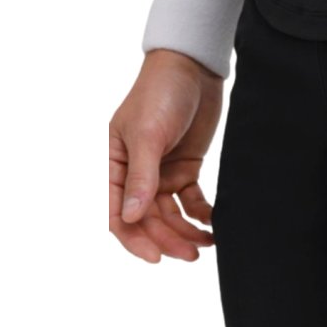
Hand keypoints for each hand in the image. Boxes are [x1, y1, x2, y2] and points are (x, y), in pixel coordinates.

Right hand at [109, 49, 223, 262]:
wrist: (193, 68)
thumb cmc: (160, 94)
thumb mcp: (148, 135)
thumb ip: (140, 178)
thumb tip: (130, 219)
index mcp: (112, 164)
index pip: (116, 212)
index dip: (133, 239)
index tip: (155, 257)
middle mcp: (135, 172)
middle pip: (146, 218)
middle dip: (167, 239)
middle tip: (191, 255)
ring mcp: (161, 171)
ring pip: (169, 214)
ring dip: (185, 231)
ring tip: (207, 244)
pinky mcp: (185, 167)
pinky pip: (191, 200)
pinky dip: (201, 214)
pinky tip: (214, 223)